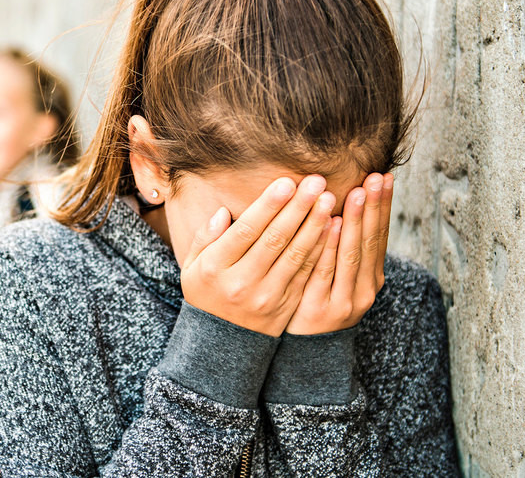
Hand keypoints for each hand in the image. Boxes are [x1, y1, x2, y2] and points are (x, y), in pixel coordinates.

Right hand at [180, 175, 335, 336]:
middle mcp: (242, 282)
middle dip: (298, 208)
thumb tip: (224, 212)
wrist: (221, 342)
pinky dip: (321, 249)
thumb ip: (206, 237)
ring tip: (328, 199)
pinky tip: (332, 228)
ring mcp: (266, 296)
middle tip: (316, 182)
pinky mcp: (286, 305)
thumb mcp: (193, 266)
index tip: (287, 182)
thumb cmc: (207, 293)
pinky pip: (306, 273)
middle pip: (275, 239)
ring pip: (295, 255)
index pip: (246, 231)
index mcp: (215, 268)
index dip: (268, 206)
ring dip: (315, 225)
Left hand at [285, 172, 392, 334]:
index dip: (383, 206)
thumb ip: (341, 246)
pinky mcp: (322, 309)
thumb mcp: (336, 276)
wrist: (303, 350)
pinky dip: (331, 247)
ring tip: (358, 193)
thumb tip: (341, 204)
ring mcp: (346, 300)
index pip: (380, 235)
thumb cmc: (316, 301)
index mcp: (371, 277)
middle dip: (374, 207)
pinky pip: (326, 271)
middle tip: (375, 177)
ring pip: (352, 254)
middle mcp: (365, 288)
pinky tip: (333, 224)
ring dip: (356, 222)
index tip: (384, 176)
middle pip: (371, 241)